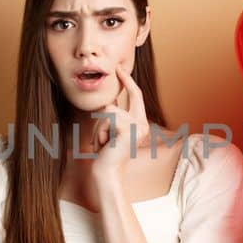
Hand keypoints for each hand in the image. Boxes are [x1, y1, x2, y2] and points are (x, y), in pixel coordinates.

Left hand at [90, 66, 148, 183]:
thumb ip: (114, 118)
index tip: (121, 70)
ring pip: (109, 109)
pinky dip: (99, 131)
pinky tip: (103, 145)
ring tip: (102, 143)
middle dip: (126, 80)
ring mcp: (138, 126)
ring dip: (99, 126)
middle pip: (134, 94)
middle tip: (117, 68)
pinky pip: (106, 117)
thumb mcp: (111, 133)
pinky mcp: (128, 129)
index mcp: (141, 125)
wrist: (107, 174)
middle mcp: (143, 124)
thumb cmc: (106, 156)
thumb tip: (109, 102)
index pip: (137, 97)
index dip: (129, 82)